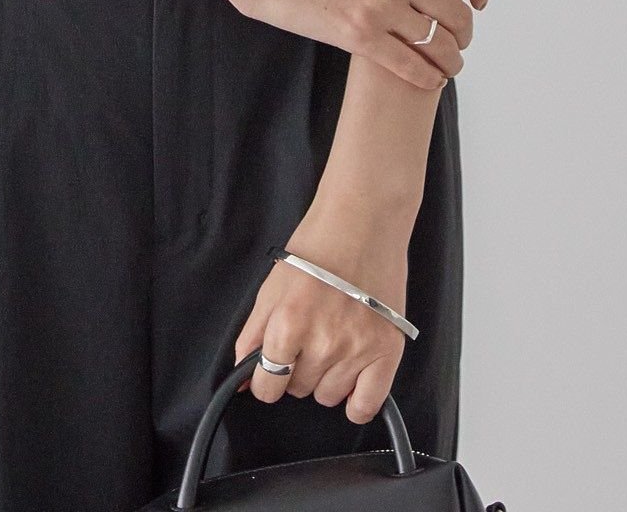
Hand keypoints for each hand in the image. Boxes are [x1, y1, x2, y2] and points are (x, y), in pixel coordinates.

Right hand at [227, 0, 489, 90]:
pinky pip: (411, 65)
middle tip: (457, 44)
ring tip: (447, 68)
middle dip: (463, 34)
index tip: (480, 1)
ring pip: (439, 42)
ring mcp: (380, 5)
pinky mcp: (360, 35)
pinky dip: (428, 77)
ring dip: (451, 61)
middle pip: (456, 11)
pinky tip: (430, 81)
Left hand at [232, 205, 417, 423]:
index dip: (265, 379)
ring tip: (333, 342)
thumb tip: (239, 382)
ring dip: (325, 379)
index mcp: (288, 323)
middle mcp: (323, 342)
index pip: (267, 384)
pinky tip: (352, 380)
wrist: (363, 221)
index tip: (271, 369)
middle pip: (298, 389)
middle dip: (298, 369)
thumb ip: (252, 336)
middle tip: (309, 336)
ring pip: (328, 396)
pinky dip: (356, 402)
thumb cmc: (316, 247)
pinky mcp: (387, 351)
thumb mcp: (272, 287)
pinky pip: (366, 405)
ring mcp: (358, 349)